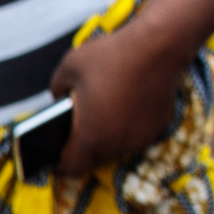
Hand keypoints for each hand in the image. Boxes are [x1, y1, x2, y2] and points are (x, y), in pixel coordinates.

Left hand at [46, 17, 191, 178]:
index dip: (60, 166)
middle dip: (82, 150)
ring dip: (105, 140)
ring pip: (115, 149)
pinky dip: (125, 129)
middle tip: (75, 130)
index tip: (55, 159)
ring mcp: (140, 137)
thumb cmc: (112, 55)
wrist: (158, 45)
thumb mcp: (68, 67)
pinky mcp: (156, 127)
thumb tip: (58, 101)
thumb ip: (56, 90)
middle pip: (94, 160)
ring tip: (99, 116)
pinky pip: (134, 136)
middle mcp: (118, 143)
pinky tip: (121, 108)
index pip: (72, 168)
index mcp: (92, 135)